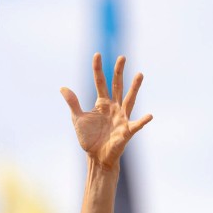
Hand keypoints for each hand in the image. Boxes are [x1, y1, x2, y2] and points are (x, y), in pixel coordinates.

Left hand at [61, 53, 152, 168]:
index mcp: (102, 103)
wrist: (96, 157)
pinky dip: (143, 121)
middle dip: (119, 71)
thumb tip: (63, 87)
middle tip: (122, 57)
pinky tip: (149, 116)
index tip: (97, 54)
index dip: (98, 69)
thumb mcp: (78, 119)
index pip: (100, 82)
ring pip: (129, 99)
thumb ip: (73, 103)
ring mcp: (122, 117)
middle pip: (117, 85)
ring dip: (135, 87)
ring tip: (140, 74)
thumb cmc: (89, 138)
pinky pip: (136, 125)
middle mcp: (114, 107)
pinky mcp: (127, 131)